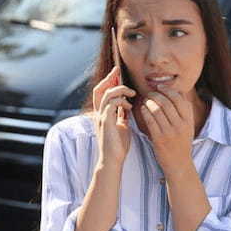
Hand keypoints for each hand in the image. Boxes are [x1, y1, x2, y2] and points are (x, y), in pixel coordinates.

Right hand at [91, 29, 135, 165]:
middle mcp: (99, 113)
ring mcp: (101, 117)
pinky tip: (129, 106)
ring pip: (106, 94)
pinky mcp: (106, 121)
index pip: (101, 92)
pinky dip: (121, 101)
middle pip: (99, 89)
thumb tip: (127, 108)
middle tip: (118, 70)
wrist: (113, 160)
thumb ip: (122, 116)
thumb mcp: (122, 127)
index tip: (117, 73)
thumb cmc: (118, 146)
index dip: (108, 81)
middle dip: (109, 78)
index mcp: (102, 114)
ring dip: (120, 89)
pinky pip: (111, 104)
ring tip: (131, 93)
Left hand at [139, 85, 193, 175]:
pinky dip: (145, 112)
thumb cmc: (181, 143)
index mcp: (188, 120)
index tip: (160, 87)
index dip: (168, 90)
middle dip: (156, 94)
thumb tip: (178, 92)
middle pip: (166, 102)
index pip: (179, 99)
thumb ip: (184, 111)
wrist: (178, 163)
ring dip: (149, 102)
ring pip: (157, 110)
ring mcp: (170, 132)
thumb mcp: (188, 127)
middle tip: (150, 93)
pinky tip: (142, 109)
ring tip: (145, 100)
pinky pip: (150, 120)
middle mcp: (180, 125)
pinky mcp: (159, 139)